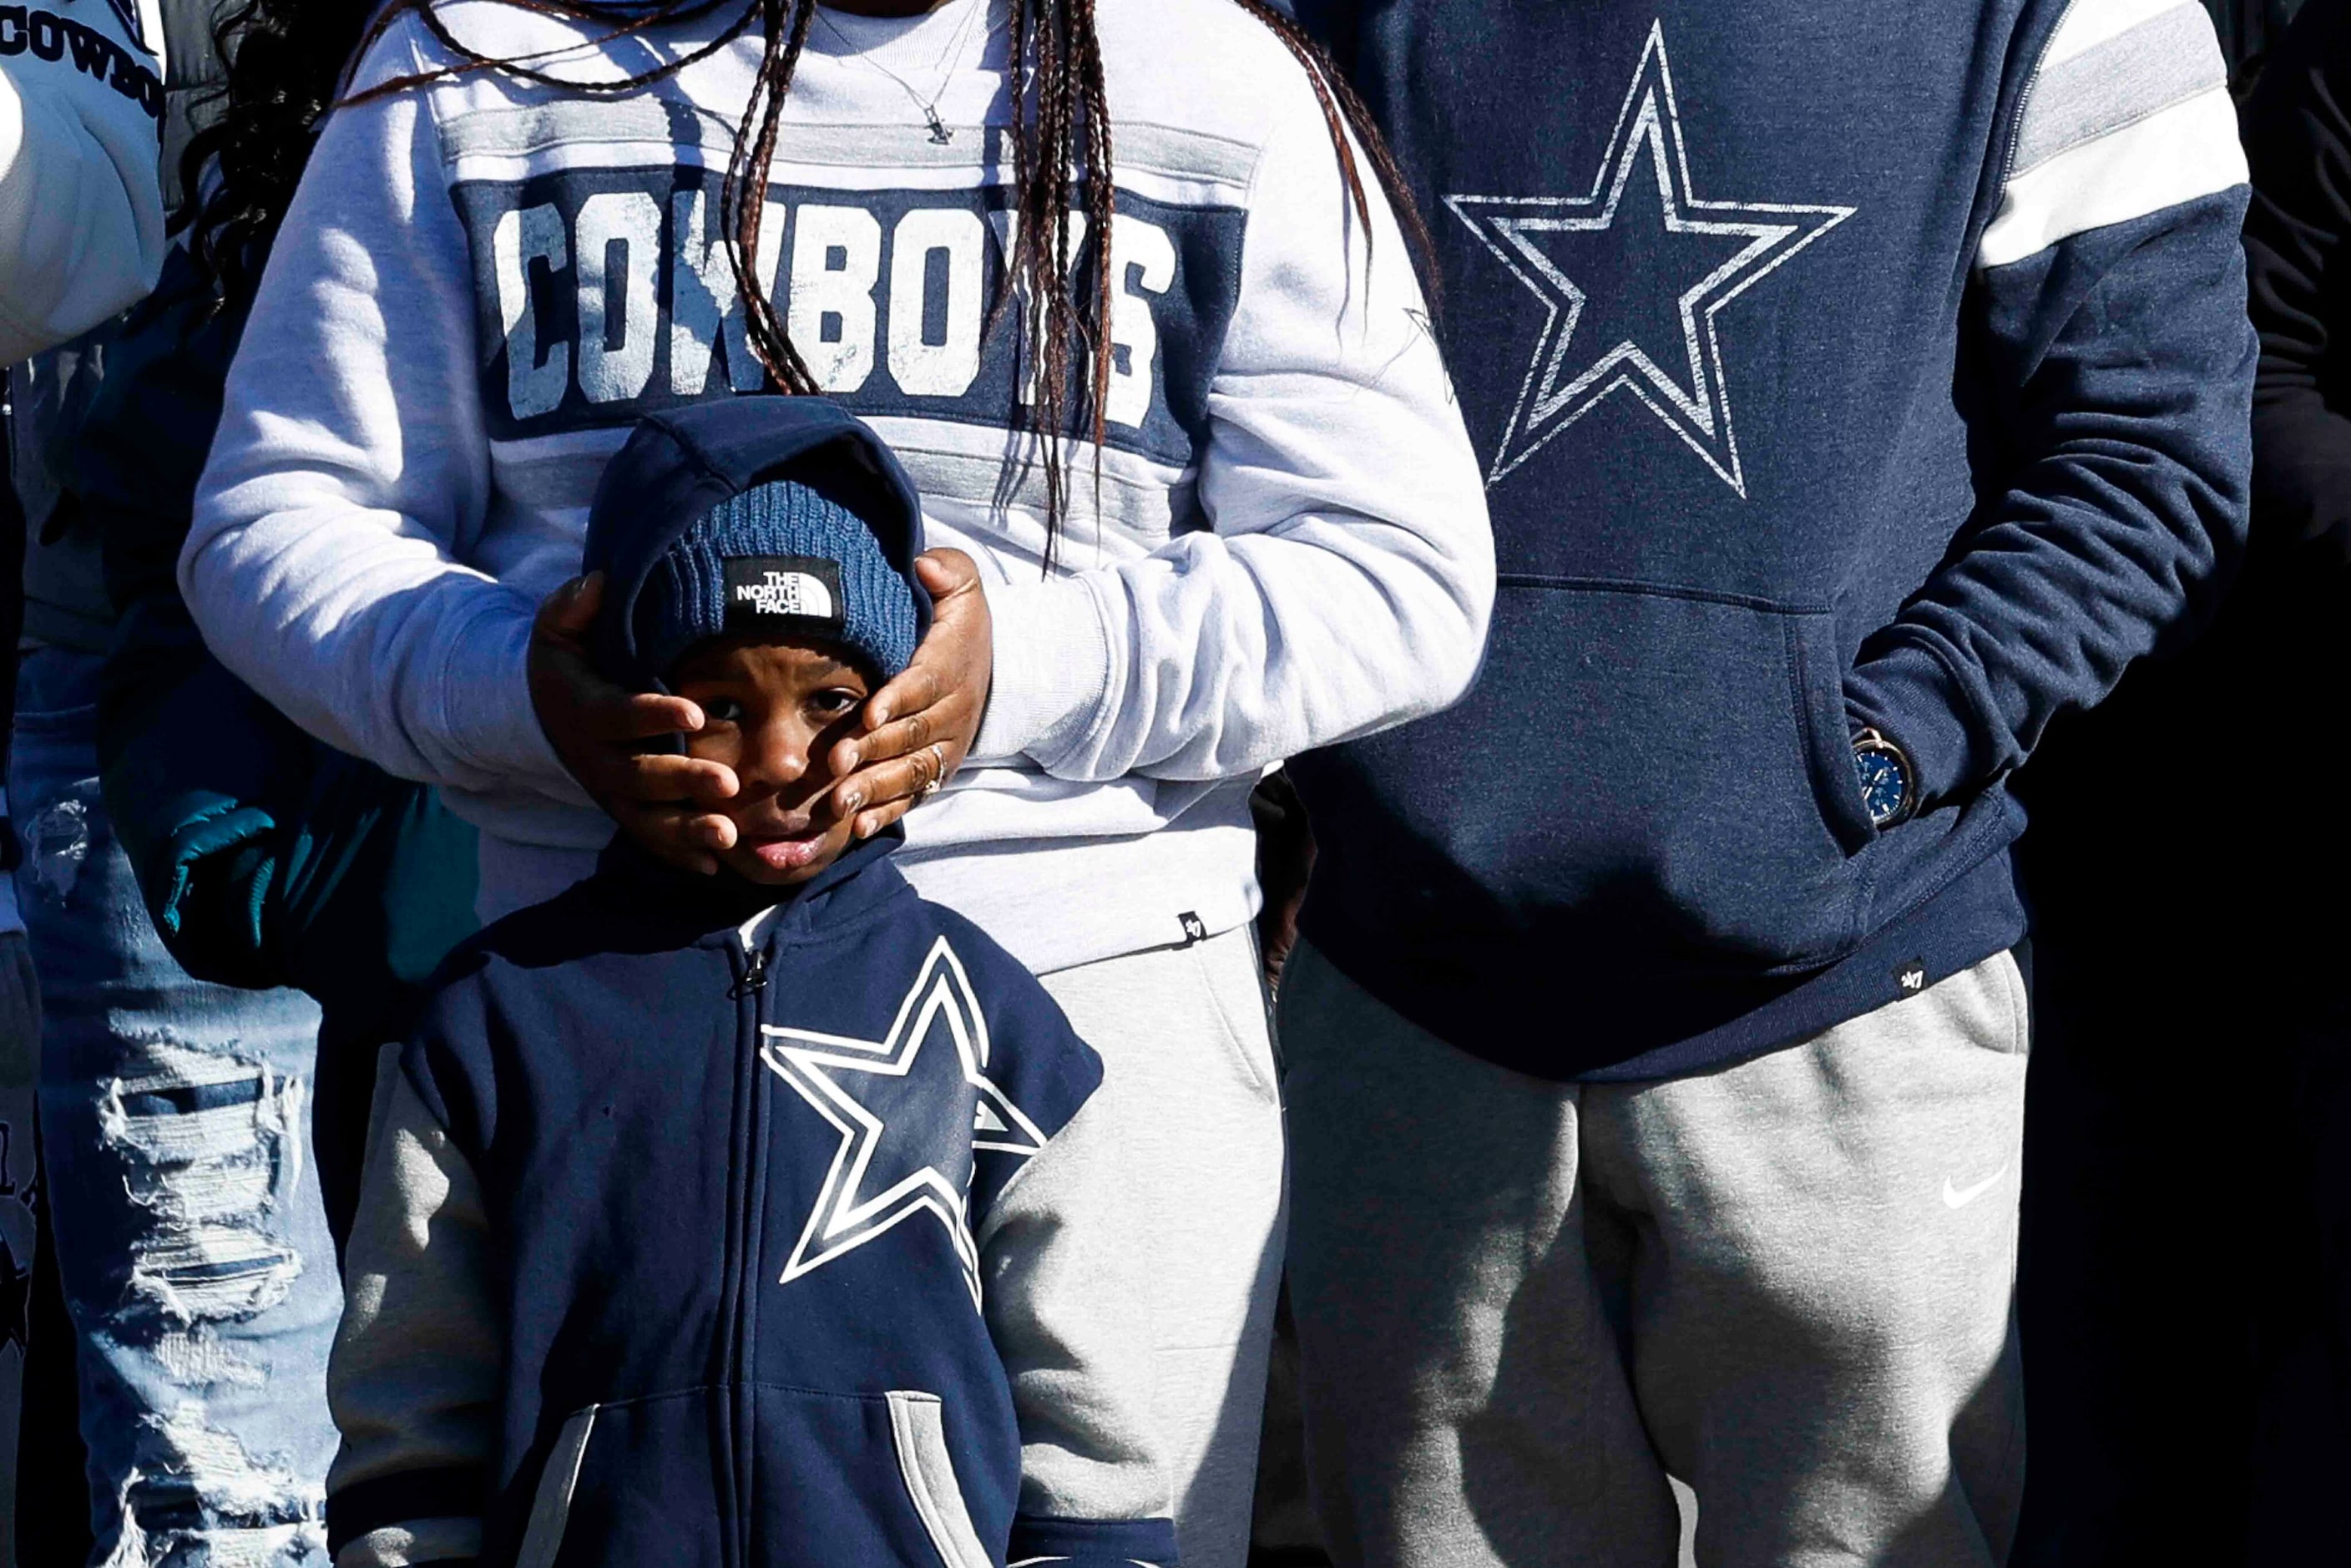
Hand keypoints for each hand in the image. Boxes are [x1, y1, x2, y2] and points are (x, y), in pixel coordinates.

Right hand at [527, 574, 739, 873]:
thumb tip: (598, 582)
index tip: (695, 709)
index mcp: (587, 710)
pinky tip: (716, 866)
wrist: (547, 714)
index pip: (619, 714)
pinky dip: (680, 854)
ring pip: (648, 818)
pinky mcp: (625, 812)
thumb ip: (572, 607)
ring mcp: (611, 792)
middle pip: (640, 775)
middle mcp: (598, 759)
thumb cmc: (568, 665)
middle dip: (684, 780)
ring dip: (688, 829)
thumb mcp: (556, 630)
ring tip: (729, 836)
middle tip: (730, 784)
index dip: (654, 714)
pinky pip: (651, 839)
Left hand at [827, 550, 991, 840]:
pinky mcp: (937, 770)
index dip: (898, 700)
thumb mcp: (963, 587)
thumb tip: (926, 565)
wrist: (991, 666)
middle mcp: (952, 712)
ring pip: (912, 772)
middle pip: (912, 736)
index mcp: (949, 666)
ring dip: (875, 789)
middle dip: (874, 752)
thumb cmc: (959, 624)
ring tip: (840, 803)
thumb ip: (948, 571)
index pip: (924, 684)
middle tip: (835, 765)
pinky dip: (887, 812)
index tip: (868, 713)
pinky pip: (914, 795)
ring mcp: (946, 746)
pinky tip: (857, 826)